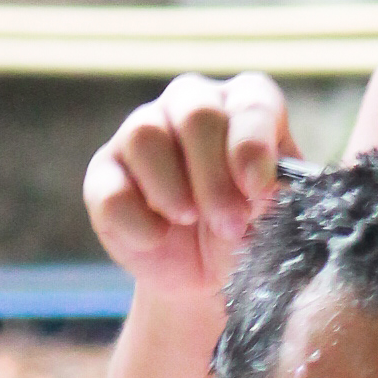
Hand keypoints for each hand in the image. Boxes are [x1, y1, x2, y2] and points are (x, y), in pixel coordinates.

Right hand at [84, 75, 294, 299]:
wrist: (205, 274)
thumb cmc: (247, 230)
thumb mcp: (271, 216)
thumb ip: (272, 198)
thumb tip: (264, 187)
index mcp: (245, 104)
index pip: (251, 103)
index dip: (253, 145)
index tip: (259, 190)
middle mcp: (192, 103)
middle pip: (197, 114)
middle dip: (215, 176)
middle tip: (229, 222)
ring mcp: (142, 131)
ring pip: (146, 136)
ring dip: (173, 189)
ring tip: (189, 221)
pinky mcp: (105, 172)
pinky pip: (111, 188)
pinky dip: (137, 220)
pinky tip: (157, 238)